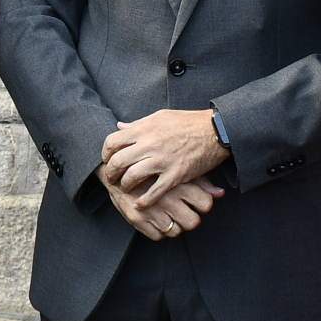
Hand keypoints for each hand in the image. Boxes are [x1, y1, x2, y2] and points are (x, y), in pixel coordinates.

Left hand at [99, 109, 229, 201]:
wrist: (215, 130)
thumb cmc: (187, 122)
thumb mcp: (160, 116)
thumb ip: (138, 124)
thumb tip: (119, 127)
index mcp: (144, 129)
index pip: (112, 141)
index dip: (105, 153)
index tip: (107, 159)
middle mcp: (149, 144)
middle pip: (118, 161)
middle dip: (111, 172)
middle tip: (111, 178)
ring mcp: (162, 160)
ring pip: (132, 177)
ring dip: (125, 185)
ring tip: (126, 188)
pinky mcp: (175, 174)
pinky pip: (154, 192)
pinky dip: (144, 201)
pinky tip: (140, 204)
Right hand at [103, 171, 223, 239]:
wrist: (115, 166)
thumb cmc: (151, 166)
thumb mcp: (177, 168)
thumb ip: (201, 182)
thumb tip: (220, 193)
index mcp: (179, 183)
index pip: (206, 204)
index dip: (203, 205)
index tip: (196, 202)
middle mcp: (167, 198)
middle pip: (193, 222)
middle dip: (190, 219)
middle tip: (183, 212)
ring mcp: (152, 210)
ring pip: (175, 231)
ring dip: (174, 226)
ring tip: (168, 216)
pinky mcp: (137, 219)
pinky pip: (157, 236)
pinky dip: (158, 231)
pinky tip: (156, 219)